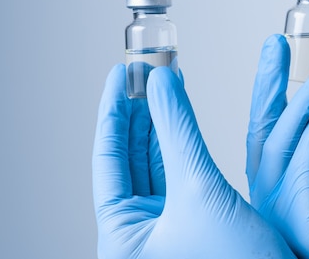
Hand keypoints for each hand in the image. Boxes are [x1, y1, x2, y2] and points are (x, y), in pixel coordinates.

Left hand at [93, 64, 295, 258]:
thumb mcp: (200, 189)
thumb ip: (178, 130)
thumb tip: (160, 80)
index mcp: (122, 237)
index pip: (108, 159)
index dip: (113, 111)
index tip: (118, 74)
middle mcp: (138, 234)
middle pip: (130, 159)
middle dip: (139, 112)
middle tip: (145, 72)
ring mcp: (165, 229)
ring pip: (154, 164)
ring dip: (160, 124)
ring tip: (163, 85)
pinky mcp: (191, 225)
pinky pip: (177, 174)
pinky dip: (179, 144)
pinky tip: (180, 118)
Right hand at [247, 35, 308, 258]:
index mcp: (285, 190)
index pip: (270, 132)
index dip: (271, 90)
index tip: (279, 50)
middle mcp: (275, 203)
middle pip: (262, 135)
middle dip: (269, 86)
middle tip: (277, 44)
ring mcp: (284, 218)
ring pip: (280, 148)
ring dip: (304, 102)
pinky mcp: (303, 228)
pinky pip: (301, 171)